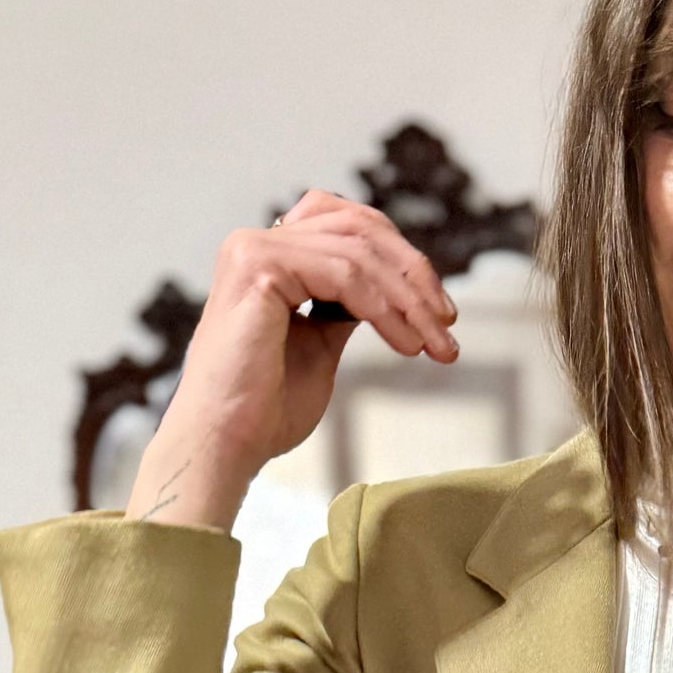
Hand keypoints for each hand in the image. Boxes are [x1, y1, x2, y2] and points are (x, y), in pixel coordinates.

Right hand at [124, 188, 458, 528]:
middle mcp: (258, 242)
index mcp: (271, 256)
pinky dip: (385, 308)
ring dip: (409, 300)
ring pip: (359, 251)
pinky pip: (344, 273)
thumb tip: (390, 293)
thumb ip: (346, 309)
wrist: (225, 444)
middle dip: (414, 274)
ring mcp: (254, 248)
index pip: (350, 227)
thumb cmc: (264, 410)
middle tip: (448, 323)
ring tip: (436, 344)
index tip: (439, 313)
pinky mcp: (258, 266)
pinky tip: (407, 343)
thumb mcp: (320, 346)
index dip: (402, 262)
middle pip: (360, 227)